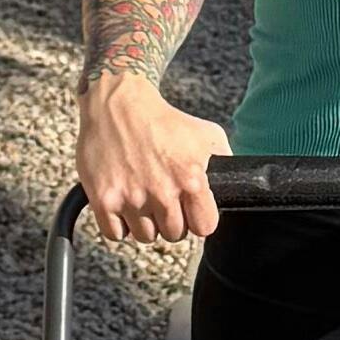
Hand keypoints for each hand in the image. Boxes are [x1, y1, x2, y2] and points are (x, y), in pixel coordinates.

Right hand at [78, 70, 232, 243]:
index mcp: (190, 178)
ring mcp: (131, 198)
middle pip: (174, 235)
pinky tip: (123, 203)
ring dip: (145, 223)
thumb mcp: (206, 134)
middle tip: (162, 198)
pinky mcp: (102, 200)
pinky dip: (119, 225)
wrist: (118, 103)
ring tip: (142, 197)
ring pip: (145, 236)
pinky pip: (116, 234)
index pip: (204, 227)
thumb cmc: (165, 120)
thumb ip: (224, 162)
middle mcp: (161, 191)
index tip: (190, 209)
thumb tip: (236, 185)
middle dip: (171, 220)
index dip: (198, 219)